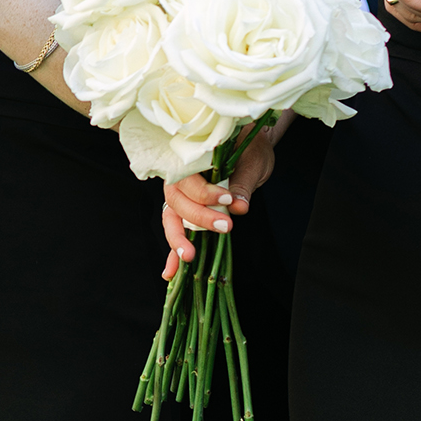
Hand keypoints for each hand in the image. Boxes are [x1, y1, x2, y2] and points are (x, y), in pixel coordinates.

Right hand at [160, 128, 276, 279]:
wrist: (250, 147)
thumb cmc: (249, 148)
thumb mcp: (251, 162)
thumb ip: (242, 184)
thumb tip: (239, 207)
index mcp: (190, 158)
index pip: (187, 178)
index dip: (204, 192)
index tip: (227, 200)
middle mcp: (179, 177)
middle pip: (177, 200)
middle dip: (198, 218)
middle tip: (225, 228)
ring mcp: (180, 195)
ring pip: (172, 217)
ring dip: (178, 239)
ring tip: (188, 257)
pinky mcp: (187, 212)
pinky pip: (177, 231)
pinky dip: (173, 253)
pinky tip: (170, 273)